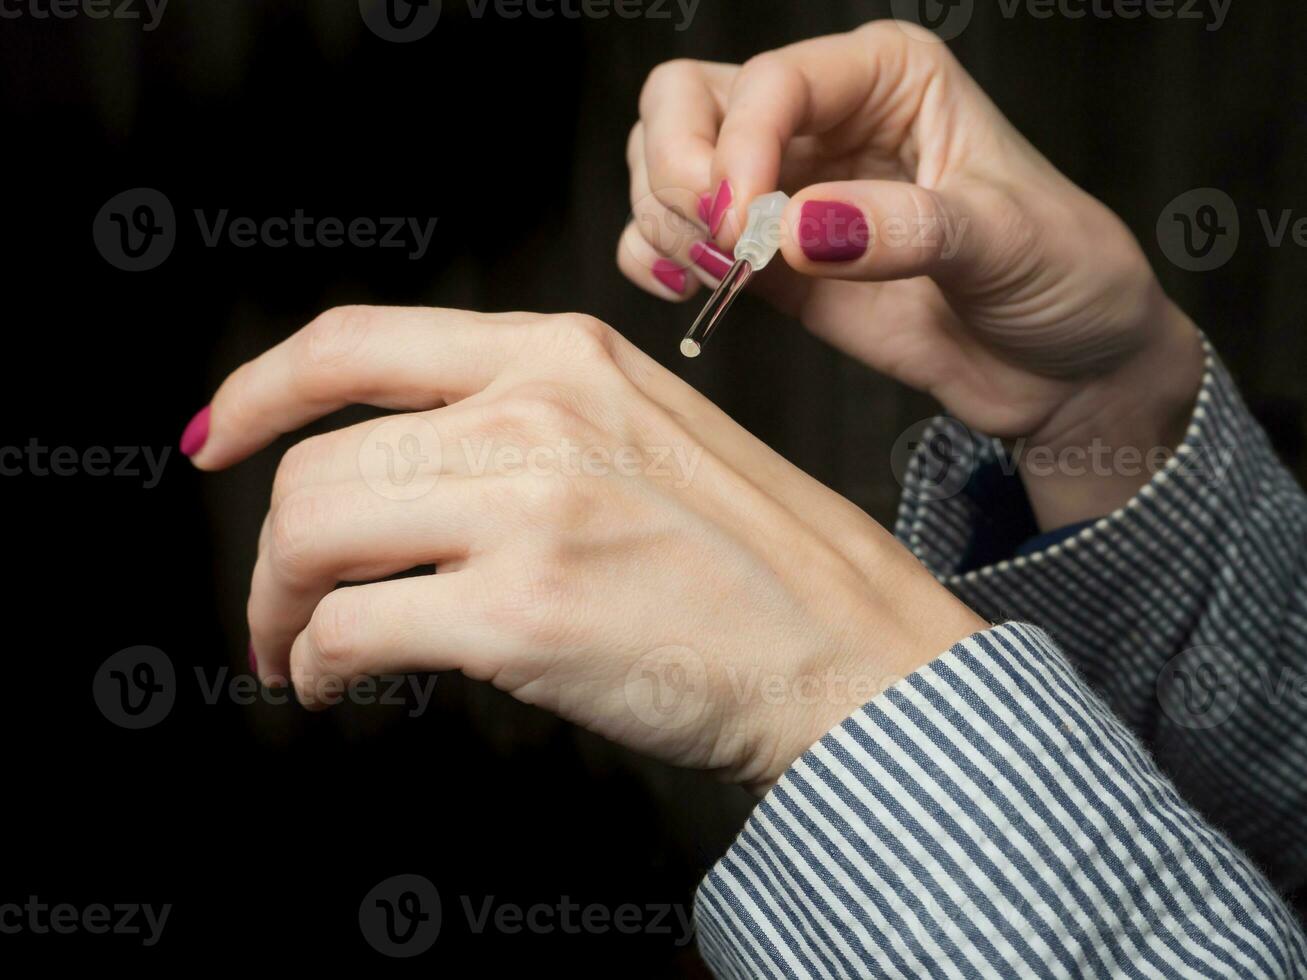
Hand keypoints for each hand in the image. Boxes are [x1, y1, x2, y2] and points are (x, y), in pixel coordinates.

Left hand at [188, 307, 985, 791]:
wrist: (849, 649)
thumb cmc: (758, 558)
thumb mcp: (642, 433)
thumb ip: (523, 426)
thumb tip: (397, 483)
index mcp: (564, 354)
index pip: (354, 341)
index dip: (257, 391)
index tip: (214, 440)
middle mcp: (536, 412)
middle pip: (317, 461)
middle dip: (269, 548)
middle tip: (277, 605)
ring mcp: (527, 508)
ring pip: (311, 535)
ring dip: (280, 606)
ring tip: (302, 651)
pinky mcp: (521, 613)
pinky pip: (350, 629)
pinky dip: (319, 665)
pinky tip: (343, 684)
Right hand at [620, 20, 1203, 528]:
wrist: (1063, 368)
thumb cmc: (1061, 276)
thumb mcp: (1004, 240)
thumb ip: (903, 230)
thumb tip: (794, 232)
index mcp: (885, 76)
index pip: (770, 82)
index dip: (737, 147)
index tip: (745, 228)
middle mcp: (822, 118)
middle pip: (686, 101)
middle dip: (678, 169)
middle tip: (720, 242)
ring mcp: (785, 191)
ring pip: (664, 166)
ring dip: (666, 220)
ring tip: (724, 276)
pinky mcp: (767, 261)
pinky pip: (672, 240)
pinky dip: (655, 259)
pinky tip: (686, 290)